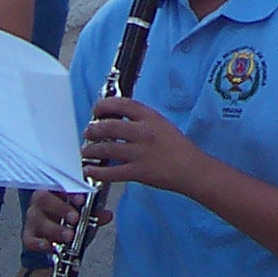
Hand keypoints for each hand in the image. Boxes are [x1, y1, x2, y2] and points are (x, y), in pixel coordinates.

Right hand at [24, 188, 104, 252]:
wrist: (57, 240)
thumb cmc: (69, 220)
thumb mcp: (84, 214)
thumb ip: (95, 213)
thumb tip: (108, 215)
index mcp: (55, 190)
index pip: (60, 185)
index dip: (70, 192)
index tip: (81, 200)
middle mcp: (40, 202)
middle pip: (44, 199)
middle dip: (61, 208)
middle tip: (75, 218)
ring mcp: (33, 219)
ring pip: (38, 220)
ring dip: (55, 228)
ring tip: (68, 235)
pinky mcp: (28, 236)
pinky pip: (30, 239)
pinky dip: (40, 243)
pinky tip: (50, 245)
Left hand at [80, 97, 202, 195]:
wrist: (192, 169)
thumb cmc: (179, 147)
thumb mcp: (162, 124)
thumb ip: (142, 120)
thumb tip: (119, 118)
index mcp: (151, 118)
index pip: (123, 104)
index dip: (105, 105)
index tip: (97, 109)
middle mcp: (143, 133)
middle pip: (109, 126)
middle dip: (93, 129)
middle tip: (88, 132)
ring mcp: (139, 153)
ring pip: (106, 149)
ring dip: (91, 150)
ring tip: (85, 151)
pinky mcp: (138, 172)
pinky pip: (111, 172)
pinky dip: (97, 172)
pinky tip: (90, 170)